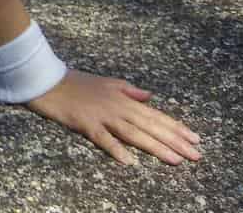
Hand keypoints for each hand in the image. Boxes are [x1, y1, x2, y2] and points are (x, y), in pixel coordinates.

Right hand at [24, 69, 202, 165]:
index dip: (176, 127)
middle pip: (150, 126)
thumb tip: (149, 97)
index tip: (196, 139)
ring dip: (155, 147)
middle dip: (174, 141)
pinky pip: (103, 139)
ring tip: (175, 160)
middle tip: (196, 155)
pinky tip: (129, 162)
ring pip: (133, 133)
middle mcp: (117, 106)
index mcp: (123, 98)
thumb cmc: (75, 82)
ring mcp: (102, 115)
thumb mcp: (106, 82)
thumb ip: (129, 90)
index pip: (155, 114)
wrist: (46, 80)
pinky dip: (116, 149)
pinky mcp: (85, 123)